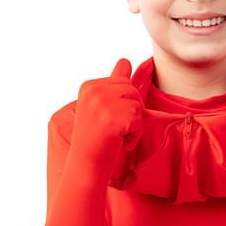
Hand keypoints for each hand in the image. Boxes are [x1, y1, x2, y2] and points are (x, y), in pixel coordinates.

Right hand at [69, 58, 144, 178]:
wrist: (85, 165)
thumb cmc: (96, 139)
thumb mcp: (101, 106)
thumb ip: (113, 84)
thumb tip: (126, 60)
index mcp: (89, 85)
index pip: (123, 80)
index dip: (123, 103)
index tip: (106, 119)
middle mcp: (94, 90)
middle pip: (133, 90)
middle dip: (131, 111)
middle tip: (113, 129)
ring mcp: (103, 103)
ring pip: (138, 105)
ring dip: (134, 124)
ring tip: (115, 135)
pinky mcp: (115, 118)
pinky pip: (140, 121)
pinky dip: (134, 135)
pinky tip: (118, 142)